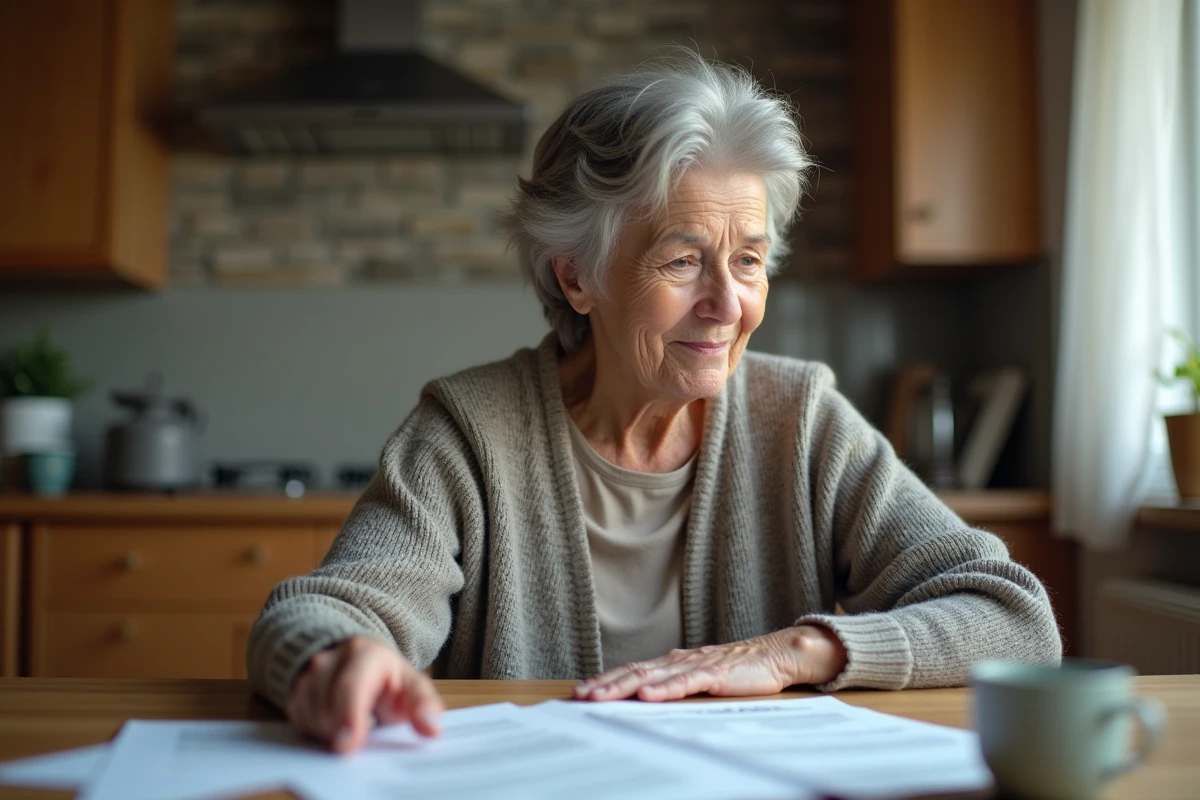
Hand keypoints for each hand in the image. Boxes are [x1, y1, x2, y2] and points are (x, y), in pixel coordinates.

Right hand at [285, 635, 442, 752]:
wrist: (357, 661)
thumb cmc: (387, 678)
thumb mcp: (412, 686)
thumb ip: (424, 705)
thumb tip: (432, 728)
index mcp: (364, 652)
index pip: (351, 686)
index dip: (348, 716)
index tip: (347, 744)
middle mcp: (330, 658)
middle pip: (327, 708)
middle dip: (341, 731)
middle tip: (357, 739)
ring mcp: (307, 673)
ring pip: (311, 718)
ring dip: (332, 731)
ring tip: (353, 720)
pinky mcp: (294, 690)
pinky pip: (299, 722)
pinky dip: (318, 730)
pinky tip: (335, 720)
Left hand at [573, 625, 847, 701]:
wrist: (777, 655)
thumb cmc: (739, 671)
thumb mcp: (700, 681)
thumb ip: (675, 687)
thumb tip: (645, 701)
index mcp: (672, 662)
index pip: (632, 671)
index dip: (605, 680)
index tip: (580, 692)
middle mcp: (678, 660)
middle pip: (634, 671)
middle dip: (604, 684)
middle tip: (579, 696)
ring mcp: (695, 665)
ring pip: (652, 676)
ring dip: (623, 687)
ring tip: (600, 697)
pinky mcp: (715, 673)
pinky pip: (685, 682)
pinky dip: (664, 688)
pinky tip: (647, 695)